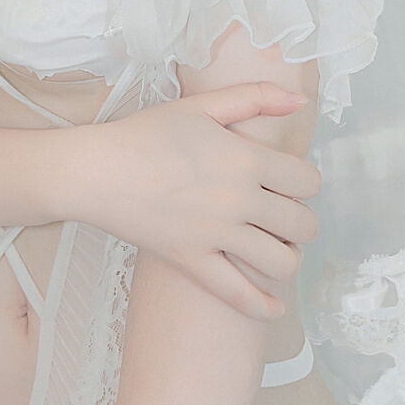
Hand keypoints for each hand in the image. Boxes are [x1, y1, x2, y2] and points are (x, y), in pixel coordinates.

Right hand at [73, 83, 321, 318]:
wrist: (96, 171)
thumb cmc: (144, 134)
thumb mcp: (200, 105)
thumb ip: (254, 97)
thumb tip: (299, 101)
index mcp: (246, 159)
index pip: (308, 182)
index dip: (305, 183)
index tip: (289, 184)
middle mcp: (239, 200)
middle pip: (302, 224)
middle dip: (302, 222)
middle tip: (283, 218)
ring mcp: (216, 235)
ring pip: (281, 262)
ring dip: (287, 258)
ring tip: (274, 249)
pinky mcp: (192, 261)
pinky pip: (238, 294)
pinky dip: (262, 306)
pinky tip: (273, 308)